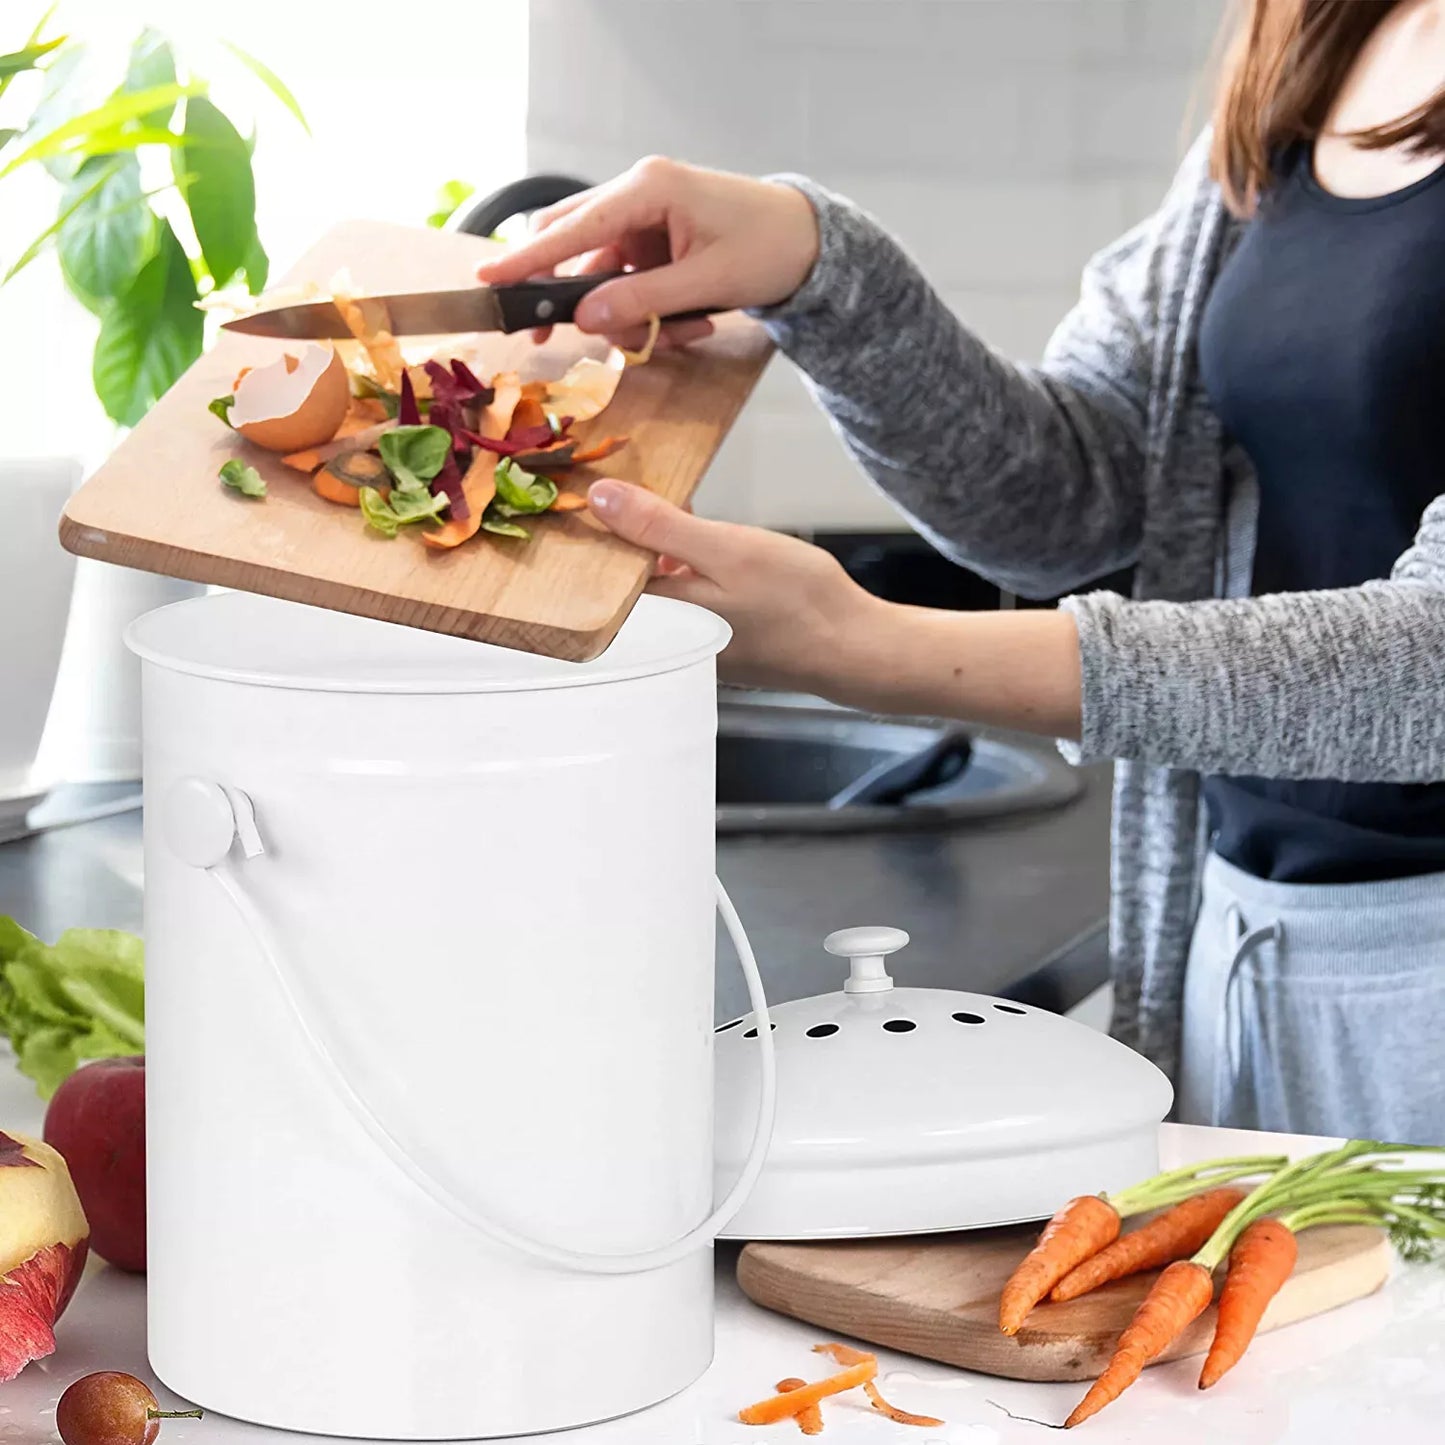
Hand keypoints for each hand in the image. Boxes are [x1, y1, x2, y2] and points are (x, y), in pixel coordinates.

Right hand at [475, 157, 820, 353]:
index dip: (528, 259)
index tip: (489, 280)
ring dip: (626, 315)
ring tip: (682, 332)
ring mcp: (645, 219)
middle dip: (569, 298)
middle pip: (573, 245)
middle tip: (543, 339)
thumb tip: (585, 318)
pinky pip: (627, 282)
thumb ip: (643, 302)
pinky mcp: (654, 242)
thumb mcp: (706, 283)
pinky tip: (689, 324)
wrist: (810, 243)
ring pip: (600, 274)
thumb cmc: (768, 249)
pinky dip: (648, 312)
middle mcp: (639, 194)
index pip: (572, 227)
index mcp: (649, 188)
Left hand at [586, 480, 881, 696]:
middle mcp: (669, 639)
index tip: (594, 491)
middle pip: (629, 582)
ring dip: (662, 555)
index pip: (603, 573)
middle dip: (630, 538)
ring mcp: (694, 644)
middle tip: (634, 489)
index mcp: (660, 618)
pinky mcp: (718, 643)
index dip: (598, 530)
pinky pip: (686, 601)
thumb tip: (599, 499)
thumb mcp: (726, 548)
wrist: (854, 649)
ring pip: (661, 589)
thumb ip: (660, 527)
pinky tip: (707, 552)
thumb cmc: (797, 601)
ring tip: (673, 513)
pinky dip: (689, 574)